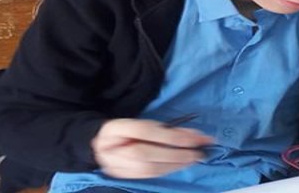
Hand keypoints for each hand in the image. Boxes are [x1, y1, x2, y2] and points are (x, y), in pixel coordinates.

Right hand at [92, 119, 213, 179]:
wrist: (99, 143)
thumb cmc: (124, 129)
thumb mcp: (138, 121)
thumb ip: (161, 128)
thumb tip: (190, 134)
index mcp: (113, 128)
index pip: (144, 131)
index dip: (170, 135)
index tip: (194, 136)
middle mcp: (111, 149)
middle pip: (146, 154)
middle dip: (176, 153)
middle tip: (199, 151)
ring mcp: (114, 166)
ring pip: (148, 168)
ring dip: (175, 164)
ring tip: (194, 158)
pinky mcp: (122, 176)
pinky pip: (148, 176)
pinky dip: (167, 170)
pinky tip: (180, 165)